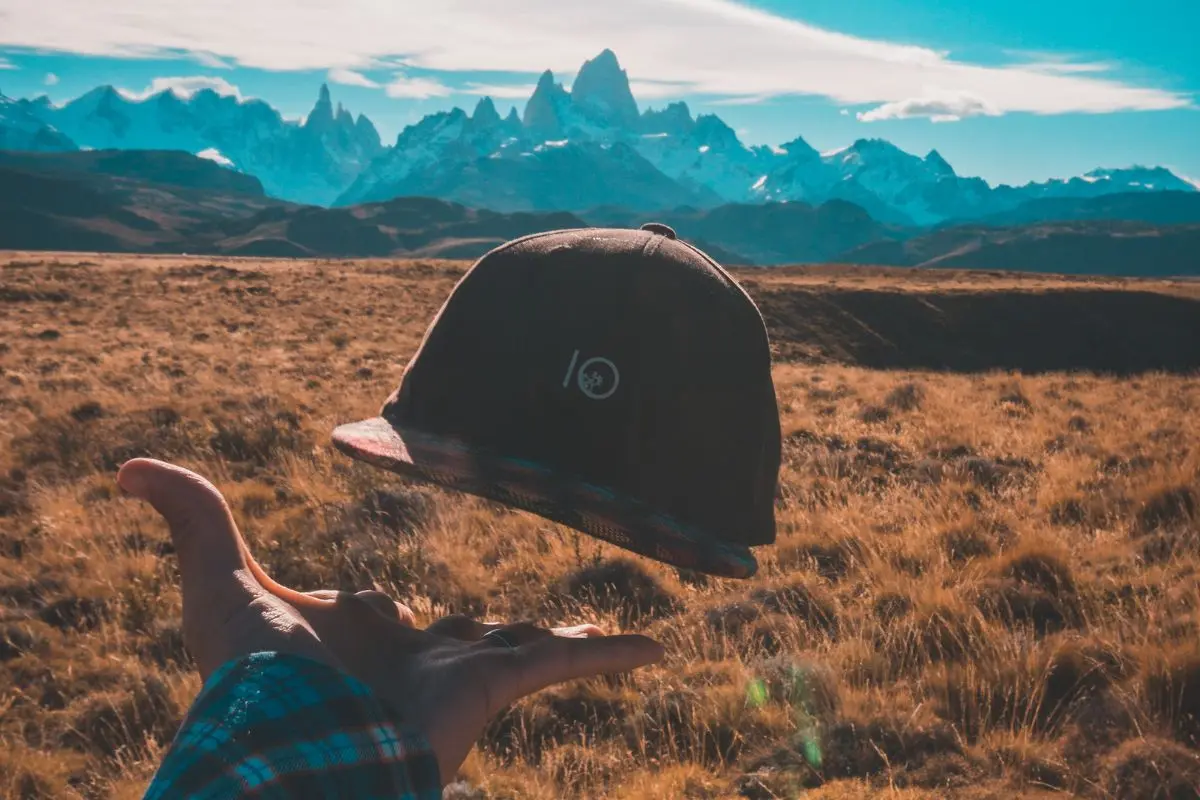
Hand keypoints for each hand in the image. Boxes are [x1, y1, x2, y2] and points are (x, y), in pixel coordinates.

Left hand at [116, 458, 663, 780]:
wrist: (291, 747)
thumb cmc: (254, 676)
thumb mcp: (219, 580)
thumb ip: (194, 518)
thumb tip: (130, 467)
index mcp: (356, 633)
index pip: (376, 609)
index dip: (370, 606)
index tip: (375, 607)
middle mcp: (412, 656)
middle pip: (464, 634)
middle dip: (485, 636)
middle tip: (507, 636)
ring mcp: (457, 673)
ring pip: (528, 649)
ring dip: (568, 647)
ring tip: (608, 643)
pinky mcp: (493, 687)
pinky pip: (564, 663)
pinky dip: (609, 654)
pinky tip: (653, 647)